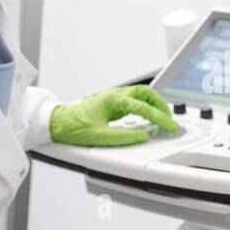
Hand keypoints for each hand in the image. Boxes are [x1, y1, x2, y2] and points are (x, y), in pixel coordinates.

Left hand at [48, 85, 179, 146]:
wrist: (59, 123)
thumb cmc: (75, 126)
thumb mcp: (100, 137)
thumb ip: (124, 137)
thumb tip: (143, 137)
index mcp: (113, 100)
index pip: (144, 107)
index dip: (160, 118)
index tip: (170, 126)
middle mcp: (115, 95)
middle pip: (146, 93)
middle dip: (161, 105)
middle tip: (169, 120)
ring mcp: (114, 98)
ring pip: (141, 95)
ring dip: (154, 104)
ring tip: (161, 118)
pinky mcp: (113, 104)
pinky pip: (134, 101)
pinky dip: (145, 107)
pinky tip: (147, 117)